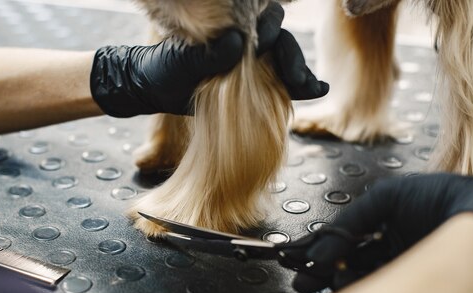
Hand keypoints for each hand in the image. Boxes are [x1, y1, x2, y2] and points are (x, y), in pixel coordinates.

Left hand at [91, 3, 328, 117]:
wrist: (155, 91)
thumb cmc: (165, 69)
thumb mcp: (182, 63)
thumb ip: (209, 55)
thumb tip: (238, 43)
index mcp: (231, 28)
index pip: (263, 20)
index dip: (269, 32)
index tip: (263, 46)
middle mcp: (246, 41)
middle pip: (282, 41)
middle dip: (292, 58)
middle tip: (297, 79)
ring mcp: (251, 63)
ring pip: (285, 62)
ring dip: (300, 74)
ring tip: (313, 88)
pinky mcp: (253, 85)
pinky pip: (279, 83)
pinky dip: (298, 87)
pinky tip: (317, 90)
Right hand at [289, 174, 472, 292]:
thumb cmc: (443, 199)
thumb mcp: (387, 197)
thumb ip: (351, 220)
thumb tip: (319, 249)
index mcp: (389, 226)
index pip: (348, 241)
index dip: (322, 249)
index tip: (300, 257)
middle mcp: (394, 251)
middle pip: (350, 264)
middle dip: (322, 272)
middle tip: (302, 280)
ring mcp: (403, 272)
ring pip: (361, 282)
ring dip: (337, 282)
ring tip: (320, 282)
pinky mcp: (411, 290)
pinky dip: (356, 292)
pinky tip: (341, 286)